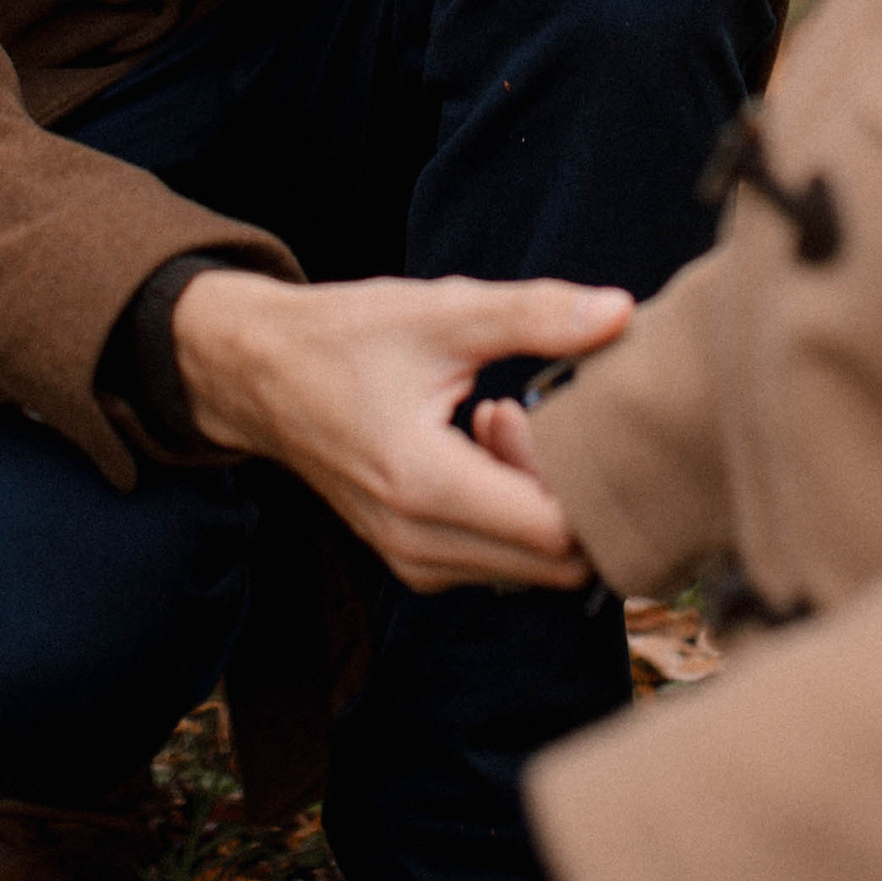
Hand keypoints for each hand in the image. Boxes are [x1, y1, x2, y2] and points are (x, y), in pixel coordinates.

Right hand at [171, 267, 627, 589]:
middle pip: (555, 563)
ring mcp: (414, 562)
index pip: (557, 532)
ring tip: (496, 418)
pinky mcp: (414, 561)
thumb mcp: (442, 311)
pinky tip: (480, 443)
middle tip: (527, 411)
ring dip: (538, 502)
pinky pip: (497, 562)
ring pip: (530, 569)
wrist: (259, 374)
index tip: (542, 406)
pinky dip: (511, 514)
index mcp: (427, 487)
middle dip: (568, 493)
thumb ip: (536, 314)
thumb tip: (622, 313)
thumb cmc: (346, 336)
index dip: (580, 476)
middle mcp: (420, 544)